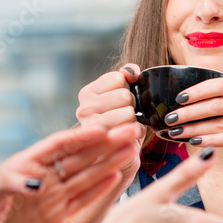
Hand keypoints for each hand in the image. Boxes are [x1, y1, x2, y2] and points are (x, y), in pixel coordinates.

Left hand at [0, 123, 141, 222]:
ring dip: (109, 162)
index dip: (81, 137)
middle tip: (129, 132)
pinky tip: (116, 176)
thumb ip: (10, 185)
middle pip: (78, 157)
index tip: (103, 130)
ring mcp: (51, 198)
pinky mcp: (56, 218)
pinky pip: (82, 199)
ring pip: (86, 176)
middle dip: (105, 144)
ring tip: (131, 148)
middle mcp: (41, 178)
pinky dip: (100, 188)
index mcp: (24, 166)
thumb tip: (36, 181)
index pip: (58, 146)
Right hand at [75, 63, 145, 183]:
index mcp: (87, 93)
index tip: (121, 100)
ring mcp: (92, 128)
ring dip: (135, 120)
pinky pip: (133, 128)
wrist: (118, 152)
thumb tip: (131, 71)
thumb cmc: (121, 120)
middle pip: (124, 95)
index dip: (127, 88)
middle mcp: (84, 109)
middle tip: (125, 116)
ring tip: (126, 127)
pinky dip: (138, 132)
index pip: (119, 77)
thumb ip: (127, 76)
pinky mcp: (105, 143)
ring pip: (129, 112)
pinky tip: (129, 136)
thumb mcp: (122, 93)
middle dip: (132, 105)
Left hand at [162, 78, 222, 168]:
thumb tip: (190, 105)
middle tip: (169, 118)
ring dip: (194, 128)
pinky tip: (196, 143)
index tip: (178, 98)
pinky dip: (211, 140)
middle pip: (216, 105)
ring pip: (220, 123)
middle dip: (189, 112)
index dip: (198, 90)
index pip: (219, 85)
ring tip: (176, 133)